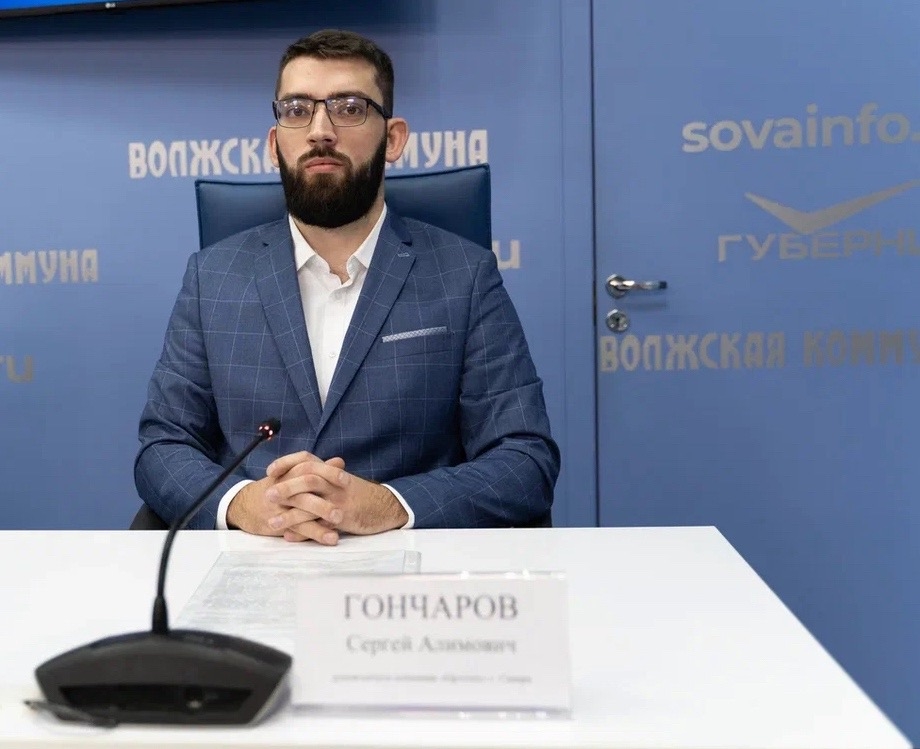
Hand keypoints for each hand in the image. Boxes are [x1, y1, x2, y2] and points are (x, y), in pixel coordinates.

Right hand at [225, 451, 344, 542]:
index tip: (346, 479)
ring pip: (302, 507)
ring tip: (341, 524)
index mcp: (289, 471)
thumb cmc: (276, 488)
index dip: (328, 472)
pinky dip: (316, 533)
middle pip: (306, 485)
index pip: (308, 465)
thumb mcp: (293, 476)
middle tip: (345, 502)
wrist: (245, 506)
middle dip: (327, 494)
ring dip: (322, 514)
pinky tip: (331, 538)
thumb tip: (340, 462)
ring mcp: (280, 504)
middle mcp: (284, 485)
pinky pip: (298, 527)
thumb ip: (317, 470)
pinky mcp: (278, 522)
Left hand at [265, 453, 408, 542]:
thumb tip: (301, 468)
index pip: (306, 460)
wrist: (386, 506)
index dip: (286, 463)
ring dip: (290, 514)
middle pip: (308, 479)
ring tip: (272, 523)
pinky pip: (320, 526)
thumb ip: (322, 474)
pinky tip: (289, 537)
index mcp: (332, 472)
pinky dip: (304, 533)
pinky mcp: (344, 519)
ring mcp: (340, 501)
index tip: (269, 470)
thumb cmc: (359, 494)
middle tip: (268, 495)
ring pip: (312, 504)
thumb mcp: (341, 480)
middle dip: (286, 487)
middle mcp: (335, 484)